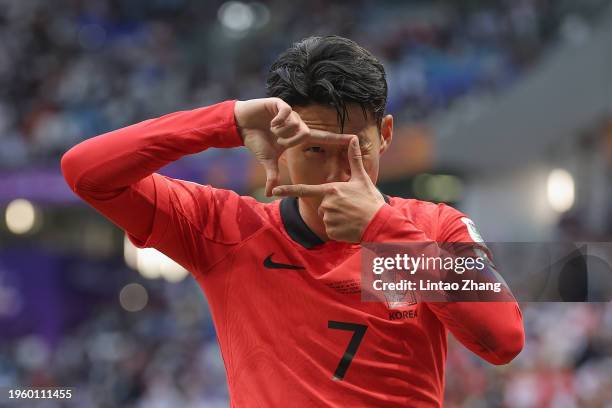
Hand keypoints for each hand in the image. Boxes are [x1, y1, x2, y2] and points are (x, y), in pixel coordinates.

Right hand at [234, 98, 354, 195]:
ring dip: (282, 131)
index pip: (322, 138)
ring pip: (295, 124)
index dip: (337, 138)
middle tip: (277, 142)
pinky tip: (270, 123)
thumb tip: (269, 194)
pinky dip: (278, 121)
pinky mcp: (280, 104)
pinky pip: (286, 113)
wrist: (240, 126)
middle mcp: (297, 123)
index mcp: (298, 136)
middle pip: (305, 133)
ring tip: (271, 130)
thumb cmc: (256, 142)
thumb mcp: (267, 161)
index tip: (354, 138)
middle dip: (290, 141)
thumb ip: (272, 175)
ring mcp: (289, 113)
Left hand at [272, 137, 385, 242]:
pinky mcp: (331, 232)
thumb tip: (352, 138)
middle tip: (350, 207)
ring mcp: (328, 219)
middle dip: (333, 207)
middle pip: (322, 205)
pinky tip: (350, 226)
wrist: (379, 224)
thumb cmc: (370, 200)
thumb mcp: (362, 178)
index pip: (304, 190)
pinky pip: (330, 230)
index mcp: (330, 190)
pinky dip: (339, 230)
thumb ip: (354, 159)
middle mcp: (326, 204)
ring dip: (337, 219)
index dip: (287, 190)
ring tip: (352, 217)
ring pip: (326, 218)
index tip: (274, 191)